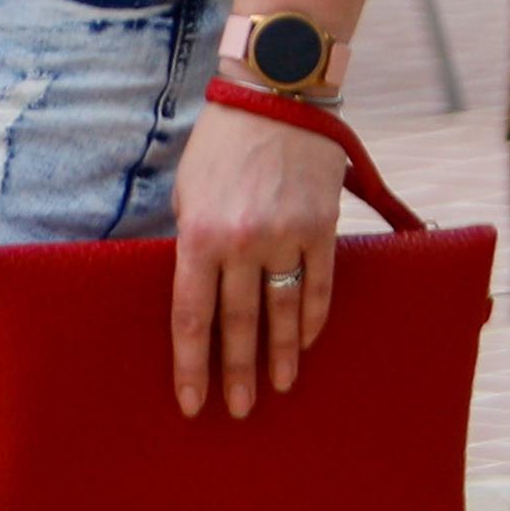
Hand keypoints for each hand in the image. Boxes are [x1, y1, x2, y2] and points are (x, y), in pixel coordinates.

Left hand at [166, 95, 348, 416]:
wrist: (273, 100)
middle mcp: (242, 242)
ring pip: (283, 314)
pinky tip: (307, 343)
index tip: (190, 401)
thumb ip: (192, 241)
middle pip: (238, 324)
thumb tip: (194, 289)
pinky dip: (313, 320)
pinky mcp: (322, 229)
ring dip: (280, 356)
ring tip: (280, 387)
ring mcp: (286, 238)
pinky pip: (320, 287)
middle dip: (236, 373)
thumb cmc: (219, 147)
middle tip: (237, 410)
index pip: (190, 315)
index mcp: (198, 234)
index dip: (190, 362)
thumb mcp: (187, 192)